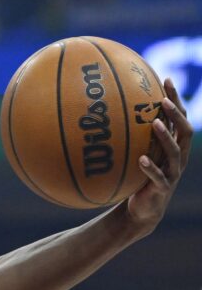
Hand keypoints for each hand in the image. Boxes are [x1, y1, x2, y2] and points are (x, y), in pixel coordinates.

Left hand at [127, 78, 192, 230]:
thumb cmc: (136, 177)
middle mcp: (177, 158)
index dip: (176, 99)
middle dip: (177, 114)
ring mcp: (172, 173)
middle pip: (185, 131)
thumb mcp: (134, 154)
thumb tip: (104, 112)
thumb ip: (129, 137)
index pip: (180, 118)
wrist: (141, 210)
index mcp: (174, 147)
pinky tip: (141, 159)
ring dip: (166, 137)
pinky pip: (159, 177)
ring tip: (155, 124)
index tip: (166, 79)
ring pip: (175, 152)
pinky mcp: (162, 189)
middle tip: (163, 100)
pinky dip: (150, 168)